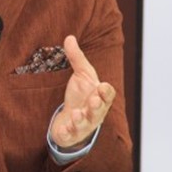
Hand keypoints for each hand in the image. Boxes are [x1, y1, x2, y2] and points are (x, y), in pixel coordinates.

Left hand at [48, 35, 116, 150]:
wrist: (71, 119)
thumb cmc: (81, 96)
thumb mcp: (81, 76)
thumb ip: (77, 58)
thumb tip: (69, 37)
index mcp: (99, 97)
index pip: (108, 95)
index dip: (106, 92)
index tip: (103, 86)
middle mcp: (94, 112)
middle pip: (99, 111)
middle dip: (97, 106)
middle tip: (94, 100)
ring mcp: (83, 125)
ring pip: (85, 124)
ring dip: (81, 120)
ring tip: (76, 114)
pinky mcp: (71, 133)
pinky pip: (70, 135)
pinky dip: (67, 133)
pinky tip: (63, 130)